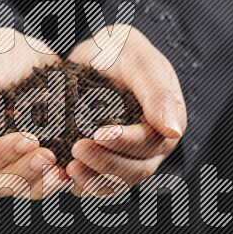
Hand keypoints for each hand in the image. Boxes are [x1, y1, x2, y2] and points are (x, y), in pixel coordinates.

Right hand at [0, 28, 61, 199]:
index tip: (28, 139)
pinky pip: (41, 181)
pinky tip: (72, 170)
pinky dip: (55, 179)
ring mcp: (5, 163)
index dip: (0, 155)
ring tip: (61, 170)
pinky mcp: (30, 162)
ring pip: (20, 187)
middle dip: (24, 171)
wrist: (27, 53)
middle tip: (48, 155)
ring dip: (40, 181)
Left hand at [64, 25, 186, 194]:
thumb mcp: (140, 61)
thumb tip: (174, 131)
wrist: (98, 55)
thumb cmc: (122, 51)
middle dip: (105, 162)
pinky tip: (59, 172)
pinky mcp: (104, 162)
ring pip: (115, 182)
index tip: (99, 134)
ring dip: (91, 179)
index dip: (125, 142)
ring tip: (66, 168)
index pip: (150, 142)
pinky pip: (95, 181)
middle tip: (77, 150)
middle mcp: (151, 147)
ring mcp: (128, 158)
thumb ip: (158, 92)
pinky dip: (79, 181)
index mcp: (167, 124)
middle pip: (134, 169)